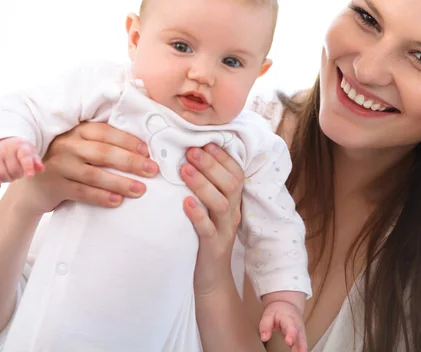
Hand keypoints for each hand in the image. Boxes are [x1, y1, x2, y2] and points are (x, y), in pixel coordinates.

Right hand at [0, 137, 43, 187]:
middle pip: (14, 170)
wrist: (4, 141)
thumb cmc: (22, 151)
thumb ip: (36, 162)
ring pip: (1, 174)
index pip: (25, 157)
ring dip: (8, 179)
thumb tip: (41, 169)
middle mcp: (7, 148)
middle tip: (19, 172)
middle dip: (18, 175)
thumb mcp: (31, 153)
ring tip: (11, 175)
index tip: (30, 176)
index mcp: (21, 146)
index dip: (28, 167)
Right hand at [20, 122, 158, 213]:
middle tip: (152, 170)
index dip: (128, 141)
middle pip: (103, 153)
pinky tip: (118, 200)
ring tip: (140, 189)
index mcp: (76, 130)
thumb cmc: (65, 161)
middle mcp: (66, 145)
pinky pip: (82, 192)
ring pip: (94, 174)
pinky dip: (101, 197)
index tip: (147, 151)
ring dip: (120, 182)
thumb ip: (101, 142)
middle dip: (131, 162)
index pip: (105, 132)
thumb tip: (142, 149)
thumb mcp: (78, 145)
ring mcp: (59, 166)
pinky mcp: (54, 186)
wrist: (31, 186)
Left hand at [180, 144, 244, 295]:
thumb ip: (205, 186)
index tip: (204, 142)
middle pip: (230, 183)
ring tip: (185, 170)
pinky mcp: (213, 247)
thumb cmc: (205, 236)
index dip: (222, 156)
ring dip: (203, 184)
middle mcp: (232, 212)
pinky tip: (185, 203)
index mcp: (233, 200)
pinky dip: (198, 214)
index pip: (235, 172)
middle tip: (190, 151)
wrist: (211, 278)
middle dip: (211, 164)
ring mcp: (224, 230)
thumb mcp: (209, 209)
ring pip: (221, 203)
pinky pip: (208, 229)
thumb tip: (187, 157)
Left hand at [259, 300, 306, 351]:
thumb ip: (266, 325)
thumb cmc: (278, 311)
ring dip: (303, 349)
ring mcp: (300, 332)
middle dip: (301, 345)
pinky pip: (302, 345)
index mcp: (288, 319)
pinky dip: (301, 350)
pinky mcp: (300, 338)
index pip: (290, 327)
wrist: (288, 305)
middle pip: (300, 336)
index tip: (289, 341)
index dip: (291, 334)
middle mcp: (297, 326)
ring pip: (303, 342)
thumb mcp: (269, 314)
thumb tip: (264, 338)